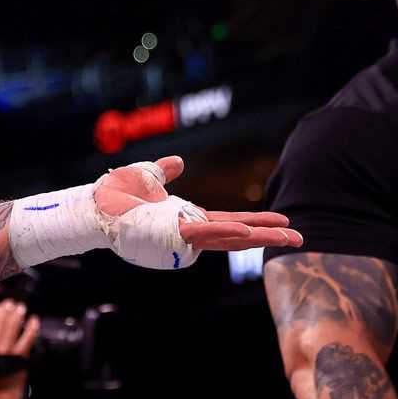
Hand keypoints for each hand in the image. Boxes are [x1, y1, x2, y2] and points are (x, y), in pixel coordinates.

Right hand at [0, 299, 37, 398]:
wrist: (0, 388)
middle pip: (1, 322)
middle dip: (6, 309)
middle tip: (10, 304)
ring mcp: (7, 352)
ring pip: (13, 327)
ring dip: (18, 314)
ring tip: (20, 308)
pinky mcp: (20, 356)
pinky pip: (27, 338)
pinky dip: (32, 328)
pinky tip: (33, 320)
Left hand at [95, 155, 301, 251]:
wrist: (96, 209)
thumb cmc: (117, 199)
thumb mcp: (147, 179)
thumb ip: (165, 172)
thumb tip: (178, 161)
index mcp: (189, 218)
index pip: (231, 220)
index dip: (257, 221)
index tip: (282, 222)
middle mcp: (190, 230)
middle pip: (238, 233)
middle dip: (269, 235)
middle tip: (301, 237)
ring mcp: (183, 235)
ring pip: (228, 236)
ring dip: (257, 236)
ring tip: (286, 236)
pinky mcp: (174, 236)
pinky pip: (205, 233)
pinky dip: (226, 232)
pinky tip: (246, 232)